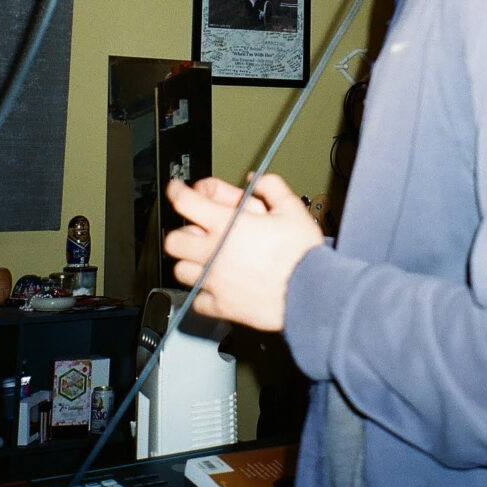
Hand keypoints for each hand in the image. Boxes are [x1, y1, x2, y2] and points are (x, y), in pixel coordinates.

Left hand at [164, 174, 323, 330]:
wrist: (313, 293)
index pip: (185, 202)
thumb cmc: (303, 254)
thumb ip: (270, 186)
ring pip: (180, 270)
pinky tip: (215, 286)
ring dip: (189, 262)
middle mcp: (215, 252)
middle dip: (182, 232)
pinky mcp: (222, 306)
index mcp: (227, 224)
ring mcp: (215, 281)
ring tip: (205, 258)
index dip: (177, 191)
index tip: (176, 190)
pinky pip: (197, 300)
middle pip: (174, 240)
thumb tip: (256, 180)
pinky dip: (201, 292)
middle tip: (195, 230)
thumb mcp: (291, 208)